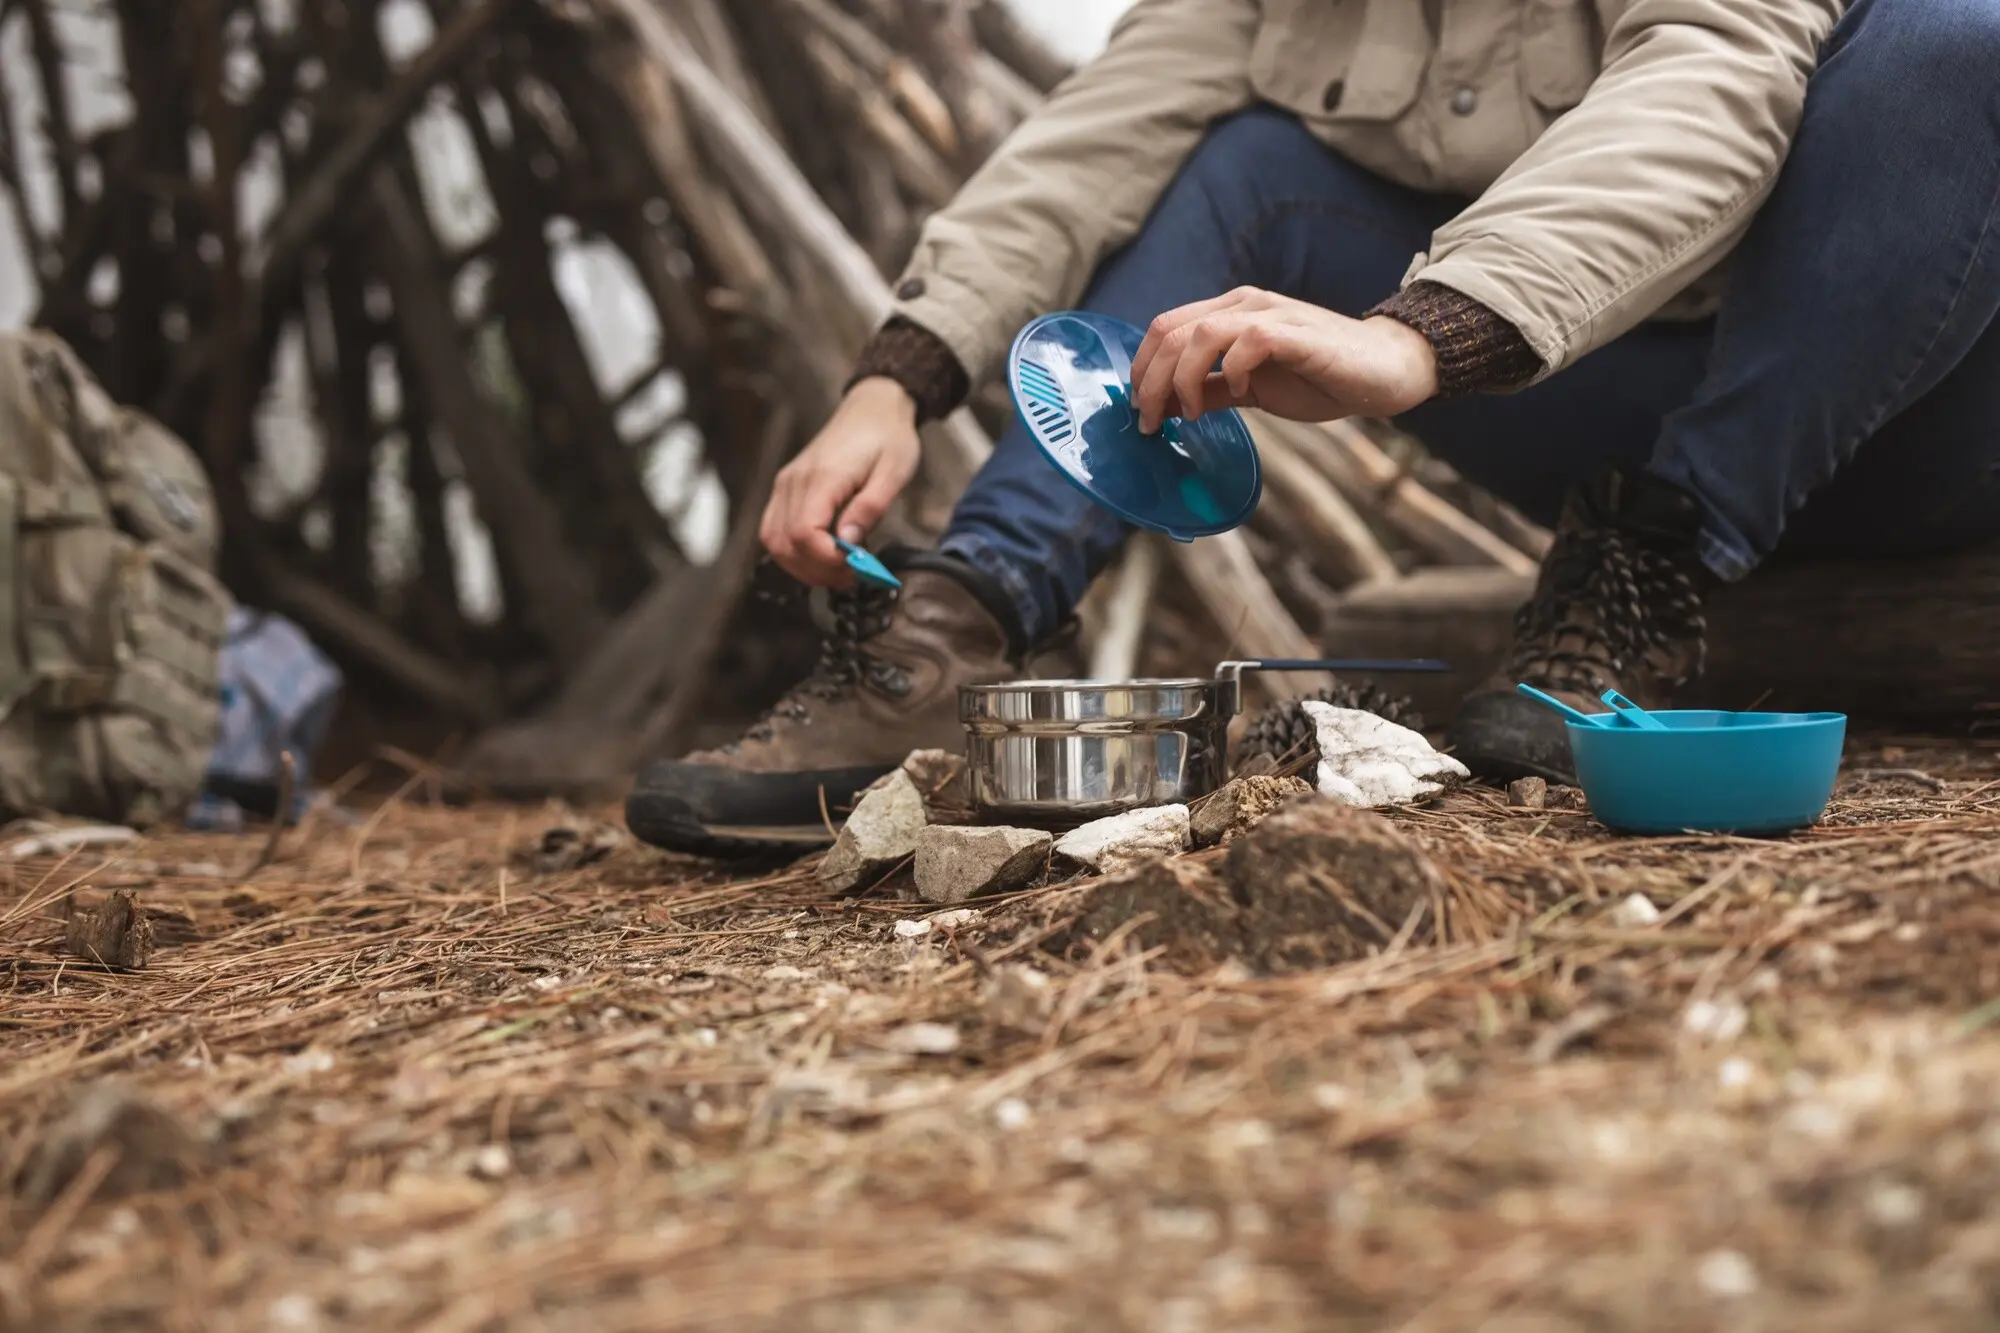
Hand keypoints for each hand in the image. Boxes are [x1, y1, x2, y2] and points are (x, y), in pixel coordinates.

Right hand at [760, 378, 921, 586]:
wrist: (873, 408)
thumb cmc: (889, 439)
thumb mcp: (894, 473)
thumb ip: (870, 508)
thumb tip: (849, 544)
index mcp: (823, 477)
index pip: (804, 533)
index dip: (825, 560)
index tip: (854, 568)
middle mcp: (795, 481)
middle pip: (785, 543)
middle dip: (815, 570)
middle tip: (849, 577)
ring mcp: (786, 483)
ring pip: (772, 540)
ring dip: (800, 565)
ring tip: (835, 571)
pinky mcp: (786, 487)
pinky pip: (773, 528)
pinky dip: (790, 550)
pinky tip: (819, 555)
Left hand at [1128, 287, 1439, 432]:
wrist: (1383, 371)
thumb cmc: (1319, 378)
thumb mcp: (1250, 389)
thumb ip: (1209, 391)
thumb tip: (1163, 407)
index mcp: (1229, 313)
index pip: (1165, 327)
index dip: (1142, 368)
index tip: (1140, 408)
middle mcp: (1245, 305)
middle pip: (1172, 331)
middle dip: (1151, 381)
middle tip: (1150, 422)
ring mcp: (1272, 315)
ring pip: (1201, 333)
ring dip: (1183, 379)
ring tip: (1190, 414)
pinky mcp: (1297, 333)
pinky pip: (1249, 340)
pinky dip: (1233, 369)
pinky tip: (1240, 392)